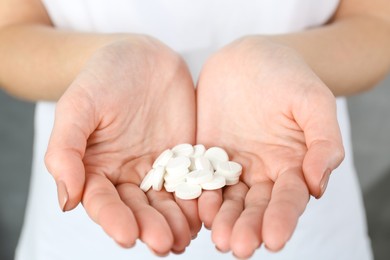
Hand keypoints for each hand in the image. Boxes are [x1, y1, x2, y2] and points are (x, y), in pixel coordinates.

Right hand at [45, 37, 199, 253]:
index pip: (103, 201)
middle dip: (151, 227)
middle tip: (165, 244)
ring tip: (185, 238)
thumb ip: (66, 150)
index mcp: (97, 169)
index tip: (127, 236)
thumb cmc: (104, 76)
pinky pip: (193, 181)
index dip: (113, 219)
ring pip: (167, 202)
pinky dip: (198, 198)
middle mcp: (128, 175)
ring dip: (176, 222)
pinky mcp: (185, 158)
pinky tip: (206, 213)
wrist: (142, 57)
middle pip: (138, 208)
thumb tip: (66, 201)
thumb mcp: (78, 106)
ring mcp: (159, 168)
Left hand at [196, 37, 343, 257]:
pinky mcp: (205, 155)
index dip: (283, 218)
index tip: (275, 239)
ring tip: (217, 237)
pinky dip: (198, 194)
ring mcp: (231, 165)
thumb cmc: (287, 75)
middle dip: (248, 227)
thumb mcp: (313, 101)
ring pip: (227, 199)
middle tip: (238, 247)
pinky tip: (195, 208)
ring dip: (222, 219)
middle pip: (256, 206)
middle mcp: (261, 172)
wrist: (248, 58)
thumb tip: (318, 185)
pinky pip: (201, 179)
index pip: (288, 198)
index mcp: (291, 164)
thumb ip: (323, 141)